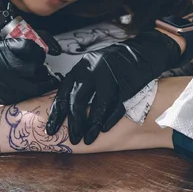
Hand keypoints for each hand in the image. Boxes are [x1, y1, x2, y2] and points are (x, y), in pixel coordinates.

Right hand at [0, 37, 60, 109]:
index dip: (39, 53)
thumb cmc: (2, 63)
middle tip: (42, 71)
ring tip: (43, 81)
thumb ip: (28, 47)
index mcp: (0, 49)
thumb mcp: (9, 48)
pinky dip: (36, 94)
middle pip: (32, 69)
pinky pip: (27, 97)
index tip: (41, 56)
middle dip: (42, 71)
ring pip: (33, 87)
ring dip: (43, 84)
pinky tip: (37, 89)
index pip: (28, 47)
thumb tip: (55, 49)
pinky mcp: (4, 97)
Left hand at [45, 30, 180, 144]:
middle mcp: (93, 70)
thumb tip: (64, 111)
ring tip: (88, 138)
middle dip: (75, 123)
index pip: (64, 93)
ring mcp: (111, 76)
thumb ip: (79, 86)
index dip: (56, 114)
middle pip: (78, 100)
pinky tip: (104, 128)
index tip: (51, 129)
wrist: (141, 53)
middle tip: (74, 138)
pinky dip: (110, 119)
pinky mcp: (127, 83)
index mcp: (81, 68)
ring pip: (98, 105)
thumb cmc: (113, 65)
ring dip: (92, 125)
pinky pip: (116, 105)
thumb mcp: (91, 70)